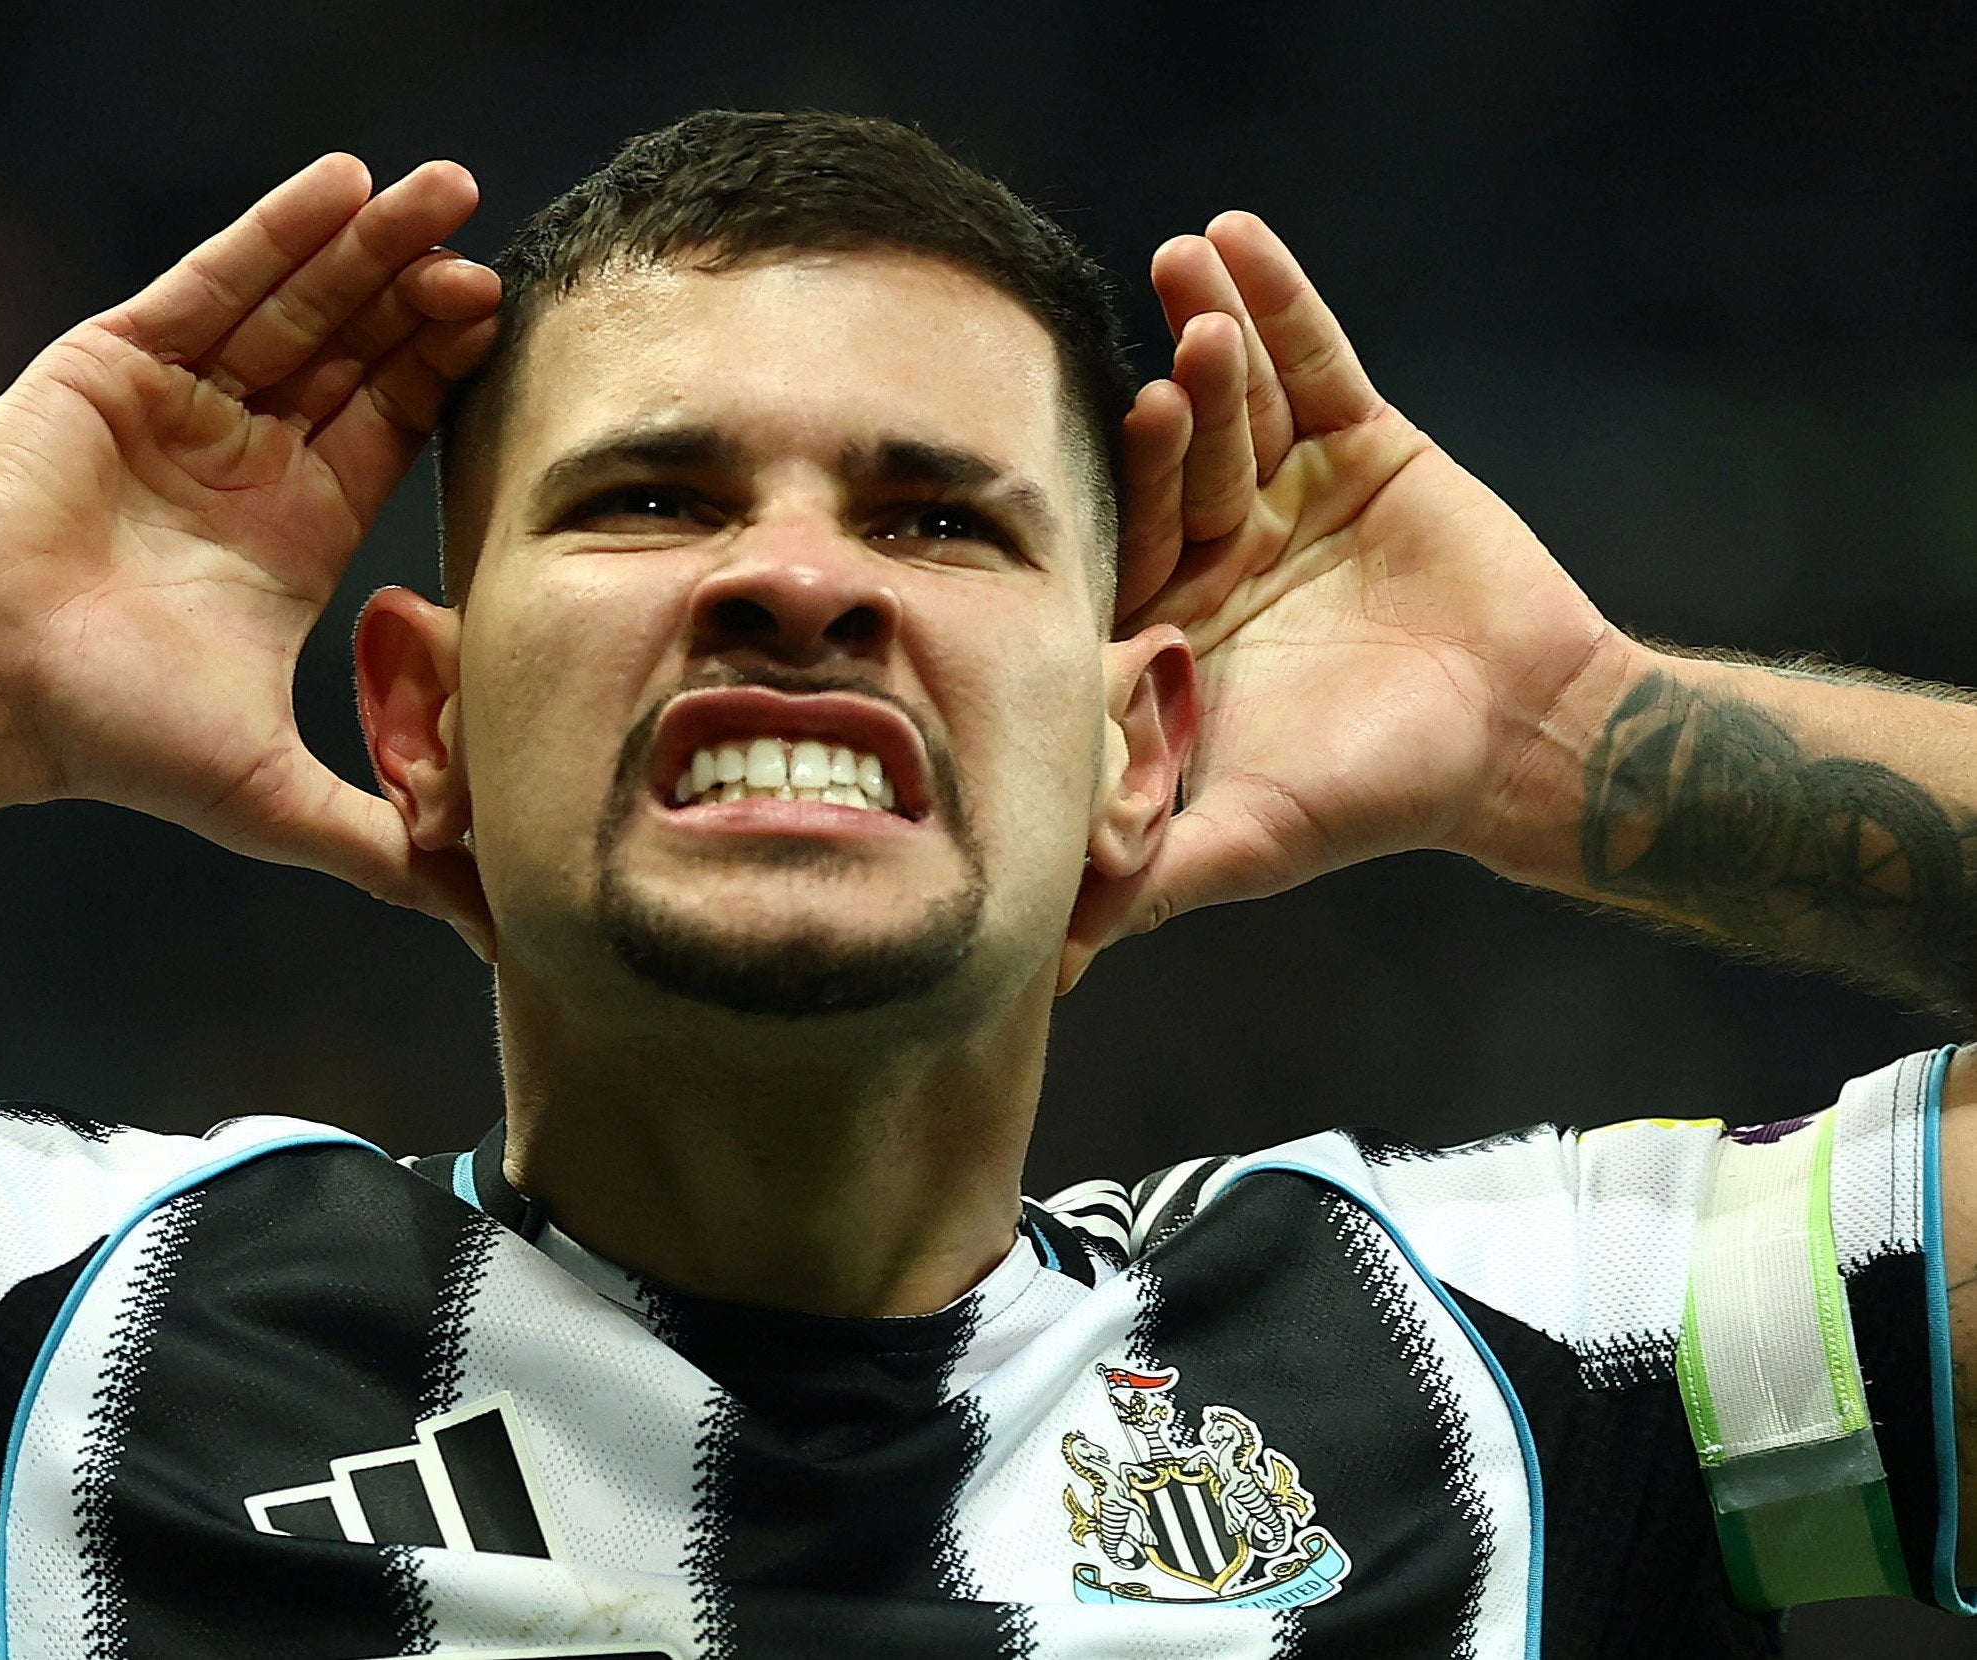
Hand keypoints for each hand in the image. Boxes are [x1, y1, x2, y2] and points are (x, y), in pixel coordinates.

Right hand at [0, 154, 498, 945]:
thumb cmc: (111, 739)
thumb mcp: (274, 799)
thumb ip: (382, 846)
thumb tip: (490, 924)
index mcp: (292, 529)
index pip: (390, 427)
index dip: (444, 377)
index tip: (507, 328)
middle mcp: (244, 457)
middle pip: (356, 351)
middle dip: (419, 294)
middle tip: (489, 241)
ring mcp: (181, 404)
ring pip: (295, 304)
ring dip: (369, 247)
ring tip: (444, 190)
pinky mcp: (117, 362)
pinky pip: (213, 281)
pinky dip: (276, 232)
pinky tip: (343, 187)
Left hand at [1064, 214, 1624, 982]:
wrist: (1521, 740)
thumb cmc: (1375, 794)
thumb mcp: (1243, 839)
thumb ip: (1141, 879)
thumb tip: (1036, 964)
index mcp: (1164, 629)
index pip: (1123, 551)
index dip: (1129, 498)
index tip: (1127, 440)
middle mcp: (1209, 553)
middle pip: (1178, 465)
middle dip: (1179, 413)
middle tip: (1173, 368)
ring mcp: (1280, 492)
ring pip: (1238, 403)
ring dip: (1214, 334)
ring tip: (1189, 265)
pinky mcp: (1357, 443)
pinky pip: (1312, 361)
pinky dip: (1280, 301)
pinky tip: (1236, 238)